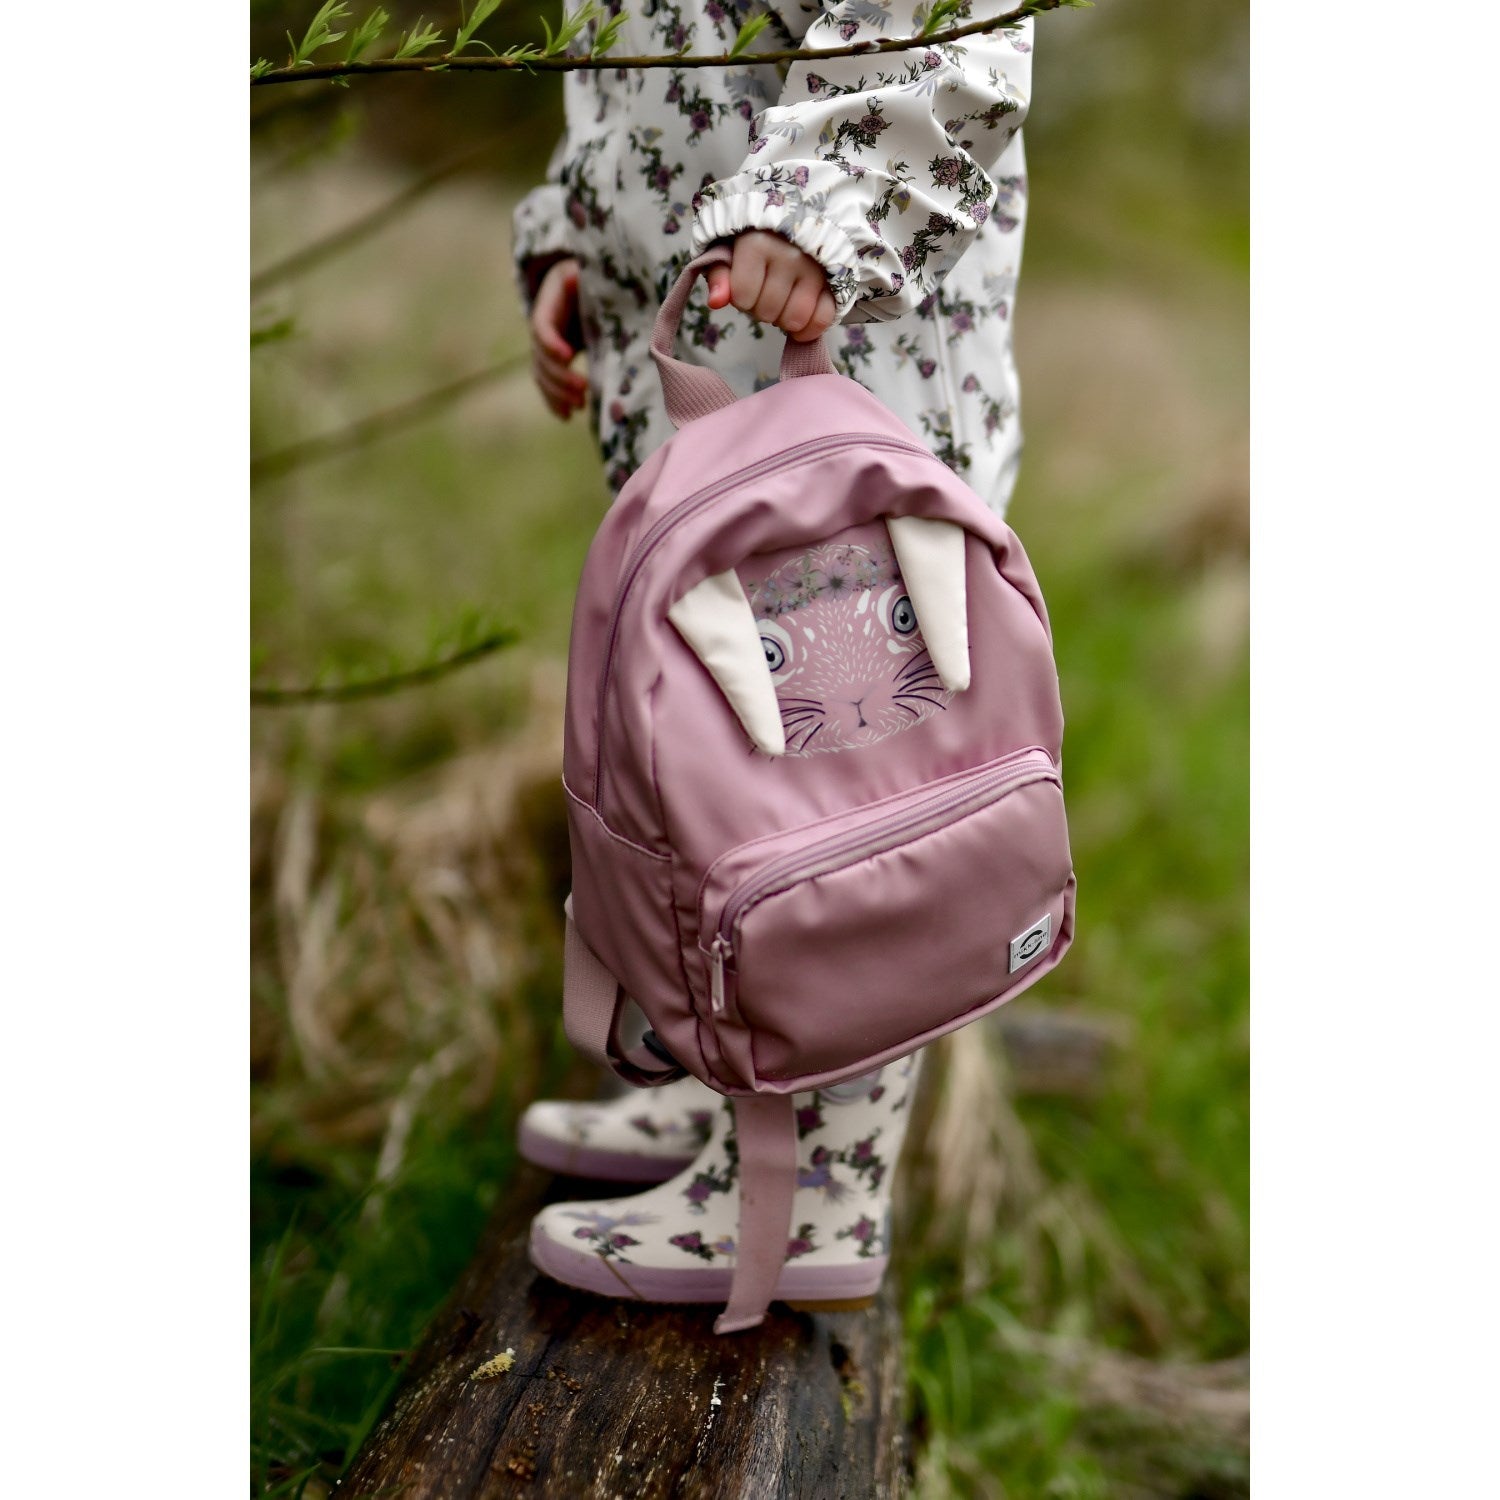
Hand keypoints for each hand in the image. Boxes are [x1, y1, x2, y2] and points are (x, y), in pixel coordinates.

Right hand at [529, 257, 587, 419]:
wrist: (587, 280)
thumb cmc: (596, 275)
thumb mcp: (594, 272)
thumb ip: (591, 282)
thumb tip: (579, 282)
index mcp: (550, 300)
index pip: (541, 326)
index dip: (551, 343)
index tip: (568, 356)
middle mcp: (543, 324)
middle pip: (541, 356)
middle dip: (559, 377)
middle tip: (583, 390)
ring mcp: (547, 344)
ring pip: (542, 373)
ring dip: (557, 393)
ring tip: (579, 406)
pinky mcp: (555, 360)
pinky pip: (548, 383)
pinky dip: (554, 401)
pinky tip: (566, 415)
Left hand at [705, 231, 836, 343]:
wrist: (799, 219)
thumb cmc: (758, 238)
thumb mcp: (730, 249)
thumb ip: (719, 274)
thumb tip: (716, 301)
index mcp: (758, 243)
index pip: (743, 297)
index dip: (743, 300)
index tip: (747, 286)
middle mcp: (789, 254)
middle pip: (768, 311)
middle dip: (763, 310)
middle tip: (767, 294)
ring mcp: (816, 268)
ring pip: (795, 318)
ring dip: (784, 320)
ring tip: (783, 303)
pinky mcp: (836, 280)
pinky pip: (824, 318)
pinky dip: (810, 329)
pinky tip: (800, 325)